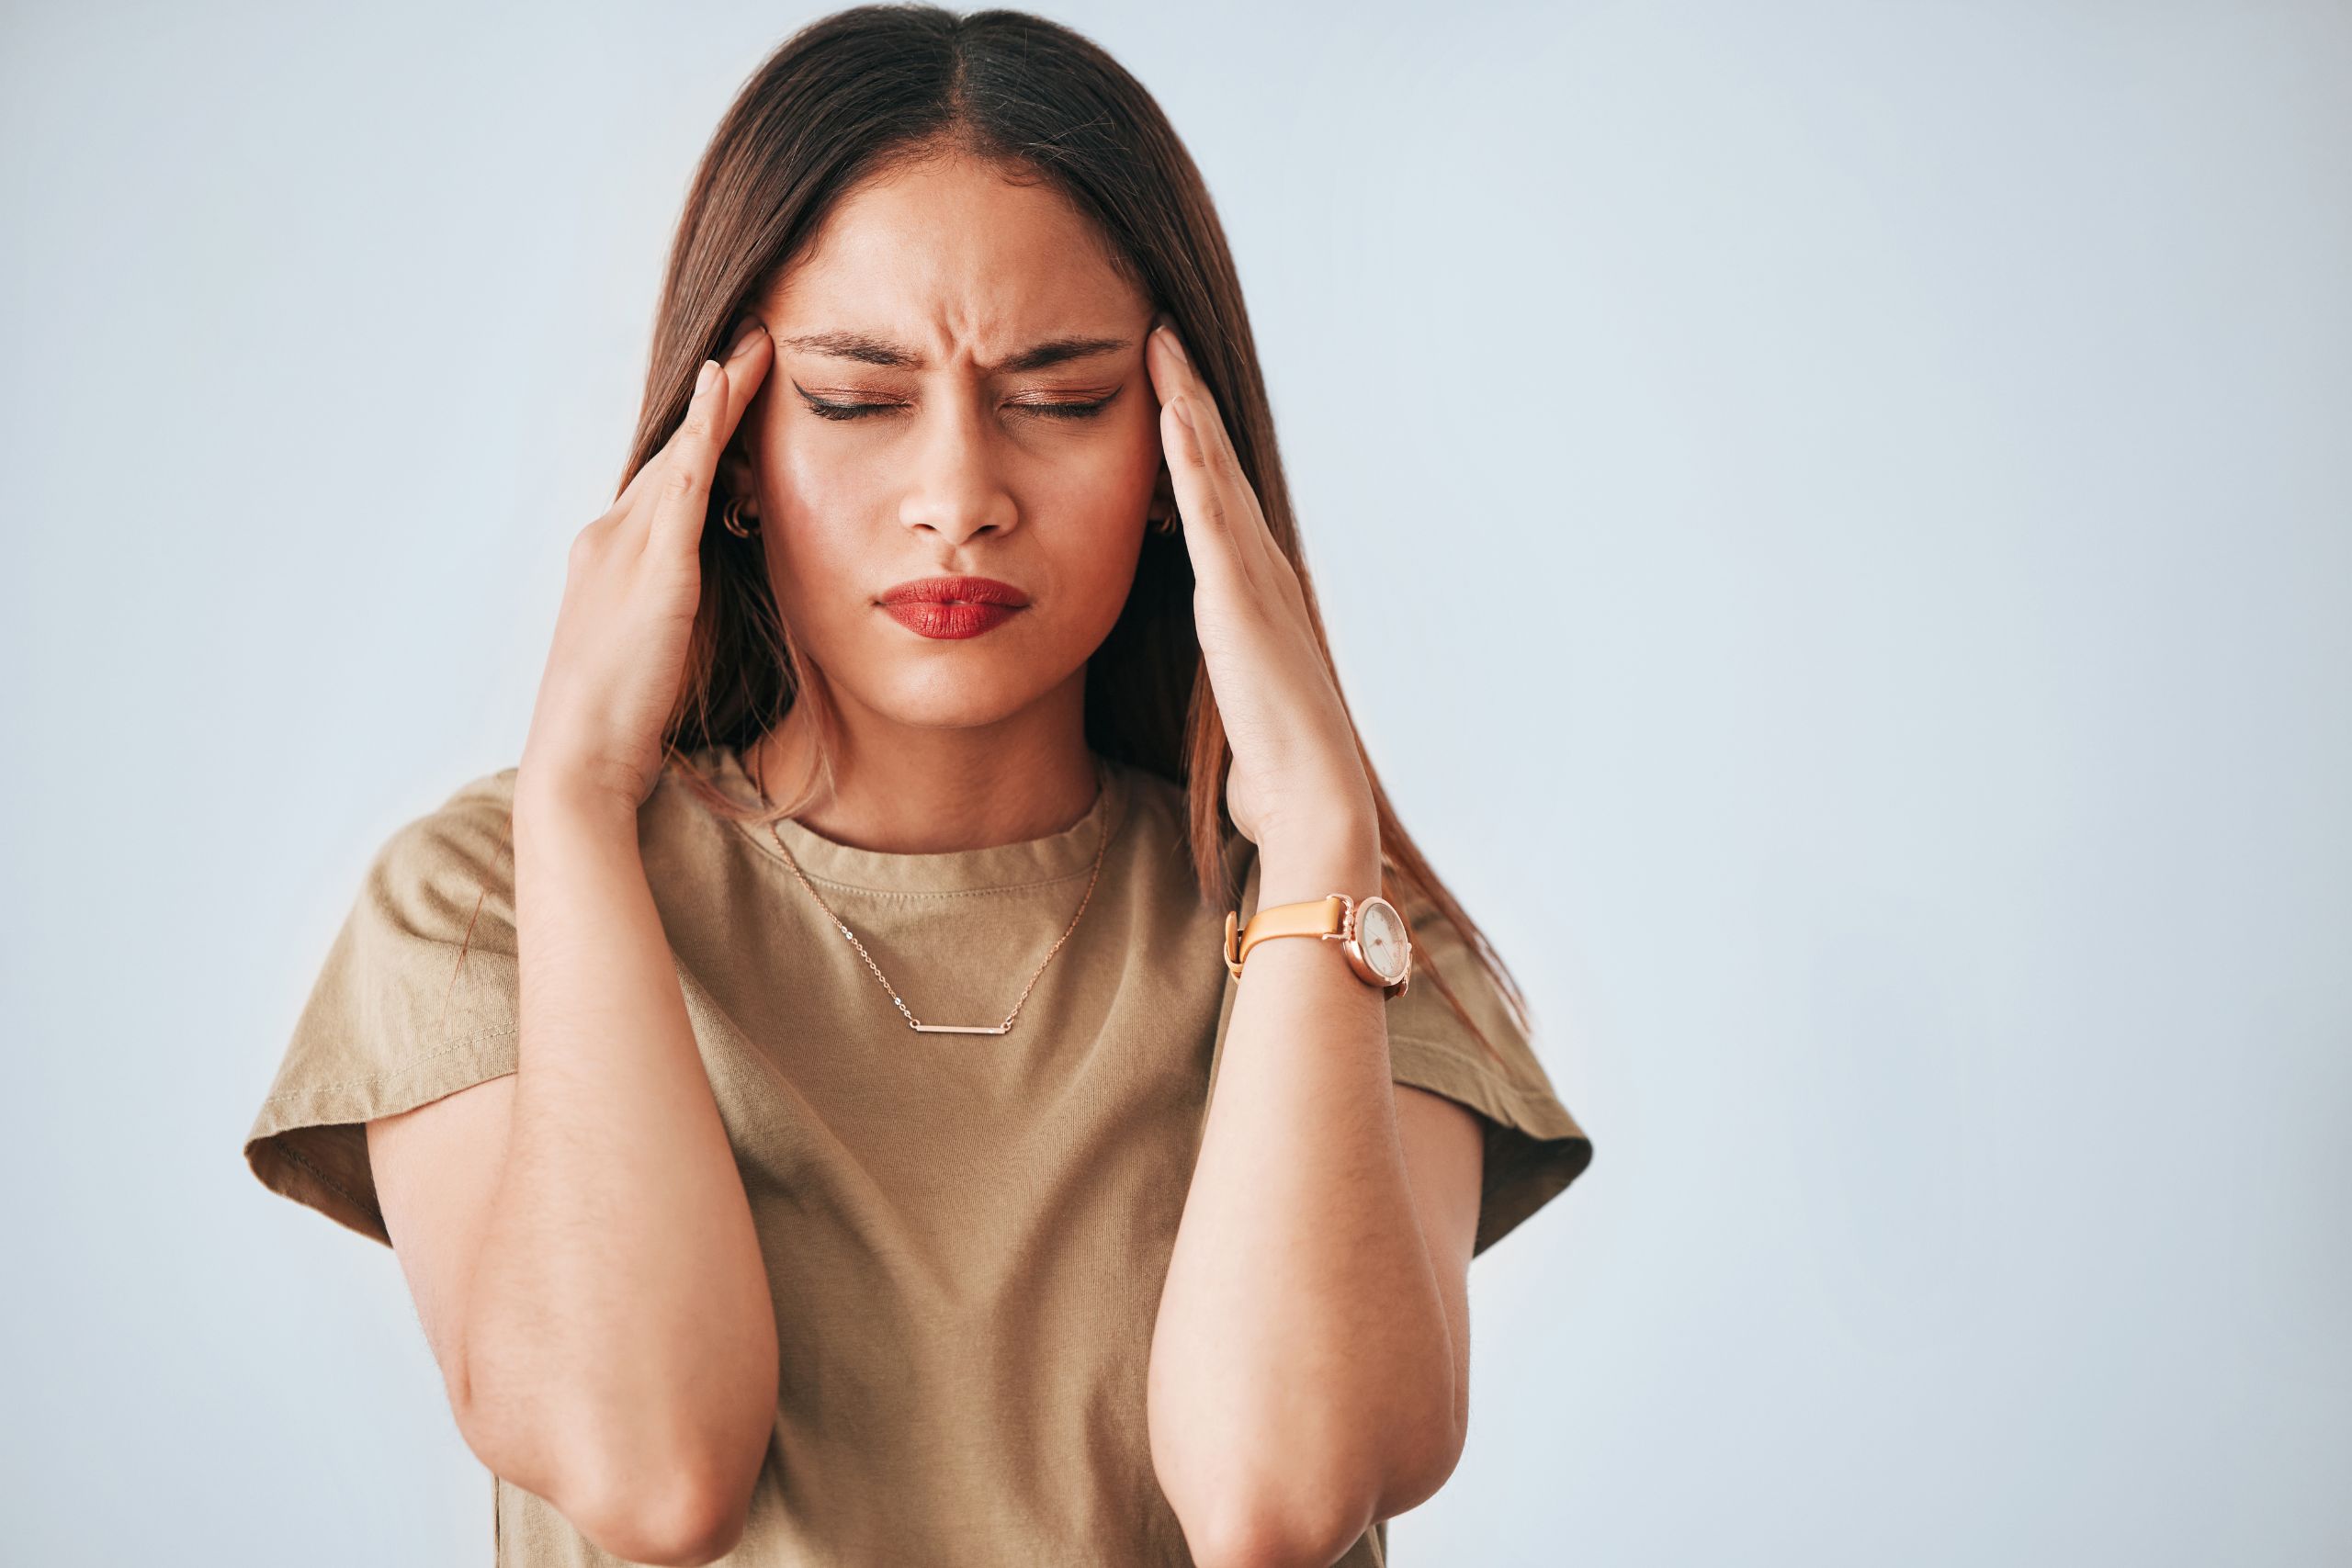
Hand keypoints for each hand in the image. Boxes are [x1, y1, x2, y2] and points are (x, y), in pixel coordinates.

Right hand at [520, 318, 772, 811]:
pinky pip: (683, 482)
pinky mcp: (652, 569)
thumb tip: (718, 602)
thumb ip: (684, 618)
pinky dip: (704, 429)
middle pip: (669, 458)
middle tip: (757, 341)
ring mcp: (622, 550)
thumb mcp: (660, 659)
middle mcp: (606, 542)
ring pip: (678, 455)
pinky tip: (727, 384)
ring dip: (720, 395)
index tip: (734, 390)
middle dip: (712, 400)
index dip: (699, 437)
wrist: (578, 765)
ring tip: (759, 343)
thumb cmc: (622, 730)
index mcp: (607, 564)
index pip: (663, 486)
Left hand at [1144, 321, 1375, 855]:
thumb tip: (1236, 703)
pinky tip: (1171, 407)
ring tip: (1160, 342)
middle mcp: (1261, 572)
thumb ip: (1234, 688)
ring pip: (1214, 471)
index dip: (1193, 445)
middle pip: (1217, 467)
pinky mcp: (1236, 595)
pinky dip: (1190, 454)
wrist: (1313, 798)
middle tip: (1161, 334)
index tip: (1165, 391)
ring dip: (1188, 403)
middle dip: (1190, 398)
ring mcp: (1252, 577)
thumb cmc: (1275, 775)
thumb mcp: (1242, 711)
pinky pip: (1207, 508)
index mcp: (1254, 596)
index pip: (1215, 503)